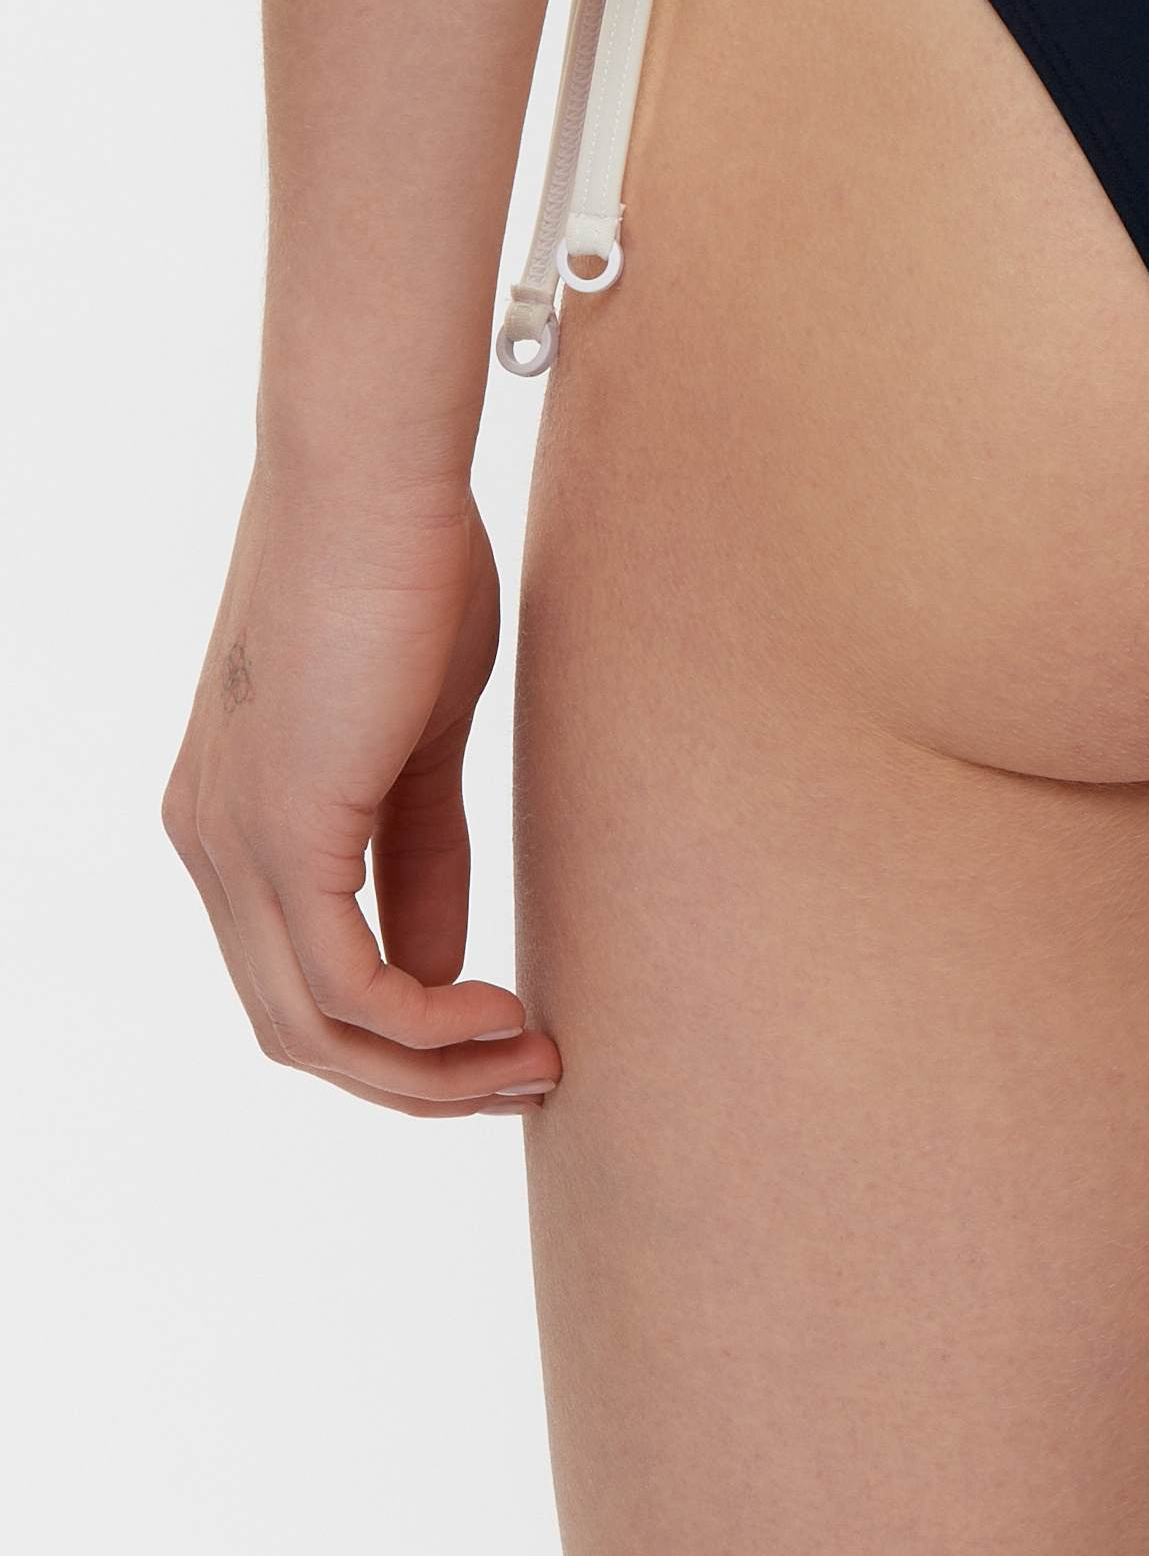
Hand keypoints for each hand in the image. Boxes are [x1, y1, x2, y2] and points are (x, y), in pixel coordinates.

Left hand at [165, 467, 560, 1115]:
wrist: (373, 476)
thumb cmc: (406, 568)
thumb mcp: (422, 738)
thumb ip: (420, 851)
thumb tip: (439, 962)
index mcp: (231, 816)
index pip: (298, 976)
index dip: (402, 1034)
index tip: (507, 1036)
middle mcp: (207, 843)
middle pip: (295, 1028)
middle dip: (416, 1079)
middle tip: (528, 1078)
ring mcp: (231, 844)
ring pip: (312, 1026)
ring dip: (430, 1071)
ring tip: (533, 1059)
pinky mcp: (278, 833)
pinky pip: (344, 985)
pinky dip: (426, 1024)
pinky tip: (501, 1009)